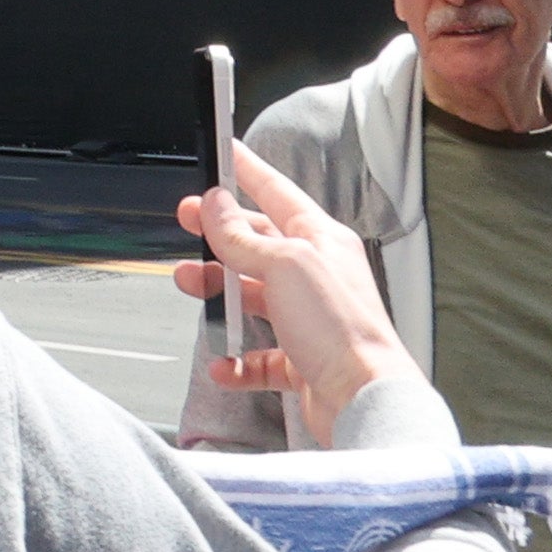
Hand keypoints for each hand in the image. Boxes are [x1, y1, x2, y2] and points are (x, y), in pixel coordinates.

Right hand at [159, 136, 411, 448]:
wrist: (364, 399)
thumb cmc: (341, 329)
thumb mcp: (285, 266)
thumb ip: (244, 237)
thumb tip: (216, 206)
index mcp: (321, 241)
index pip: (278, 192)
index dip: (248, 170)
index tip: (225, 152)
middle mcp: (317, 277)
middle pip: (259, 244)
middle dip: (220, 234)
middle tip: (188, 220)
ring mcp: (310, 320)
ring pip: (253, 297)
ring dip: (218, 293)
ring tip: (189, 285)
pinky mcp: (303, 361)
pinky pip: (260, 356)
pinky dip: (237, 359)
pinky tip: (223, 362)